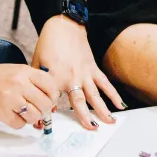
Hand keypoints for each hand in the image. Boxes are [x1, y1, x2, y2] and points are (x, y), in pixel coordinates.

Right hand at [0, 62, 59, 129]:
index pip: (50, 85)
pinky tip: (10, 115)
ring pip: (34, 116)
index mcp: (24, 71)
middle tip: (37, 110)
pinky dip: (17, 123)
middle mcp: (20, 84)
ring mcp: (11, 98)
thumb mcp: (14, 71)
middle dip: (43, 110)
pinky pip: (19, 124)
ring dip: (30, 118)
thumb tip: (49, 100)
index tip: (50, 100)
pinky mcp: (2, 112)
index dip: (53, 96)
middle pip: (45, 103)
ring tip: (22, 113)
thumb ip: (31, 82)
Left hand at [32, 15, 123, 129]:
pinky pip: (104, 83)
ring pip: (95, 95)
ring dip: (103, 109)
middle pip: (79, 102)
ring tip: (110, 122)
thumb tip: (43, 101)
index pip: (52, 100)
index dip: (50, 113)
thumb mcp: (36, 63)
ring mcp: (84, 73)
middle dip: (85, 117)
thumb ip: (39, 83)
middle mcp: (71, 77)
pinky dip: (113, 94)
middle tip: (92, 129)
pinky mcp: (93, 68)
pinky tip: (120, 104)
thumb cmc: (48, 44)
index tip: (47, 125)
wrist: (63, 26)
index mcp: (55, 77)